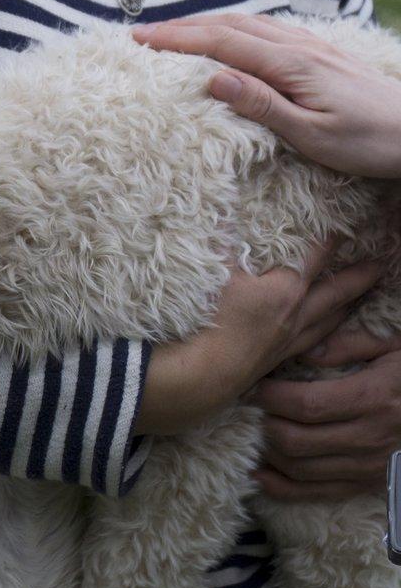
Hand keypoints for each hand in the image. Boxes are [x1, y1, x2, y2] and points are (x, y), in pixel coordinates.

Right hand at [133, 13, 400, 178]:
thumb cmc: (369, 142)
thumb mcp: (314, 136)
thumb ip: (263, 105)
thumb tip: (213, 79)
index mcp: (291, 65)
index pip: (222, 43)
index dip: (177, 39)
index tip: (138, 37)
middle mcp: (299, 46)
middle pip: (229, 25)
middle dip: (182, 26)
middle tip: (142, 32)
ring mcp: (312, 45)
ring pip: (249, 22)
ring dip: (206, 22)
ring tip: (174, 30)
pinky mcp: (321, 52)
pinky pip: (267, 28)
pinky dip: (234, 26)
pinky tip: (229, 34)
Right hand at [136, 238, 382, 434]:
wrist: (208, 372)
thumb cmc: (213, 320)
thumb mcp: (217, 273)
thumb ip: (224, 245)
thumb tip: (225, 215)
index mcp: (284, 288)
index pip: (313, 259)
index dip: (328, 243)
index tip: (344, 231)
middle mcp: (296, 313)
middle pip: (335, 291)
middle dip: (357, 277)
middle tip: (379, 266)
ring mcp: (292, 338)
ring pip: (330, 319)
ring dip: (348, 306)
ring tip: (362, 297)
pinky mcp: (282, 358)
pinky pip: (316, 341)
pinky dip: (327, 332)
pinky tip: (326, 332)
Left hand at [252, 329, 400, 500]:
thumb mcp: (393, 348)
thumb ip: (348, 344)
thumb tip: (303, 351)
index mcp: (374, 399)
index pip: (307, 405)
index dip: (271, 397)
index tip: (253, 385)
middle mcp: (370, 438)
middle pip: (297, 440)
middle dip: (263, 423)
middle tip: (248, 408)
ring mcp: (370, 466)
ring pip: (301, 469)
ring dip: (268, 452)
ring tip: (253, 431)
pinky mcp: (368, 484)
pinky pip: (318, 493)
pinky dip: (283, 488)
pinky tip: (260, 474)